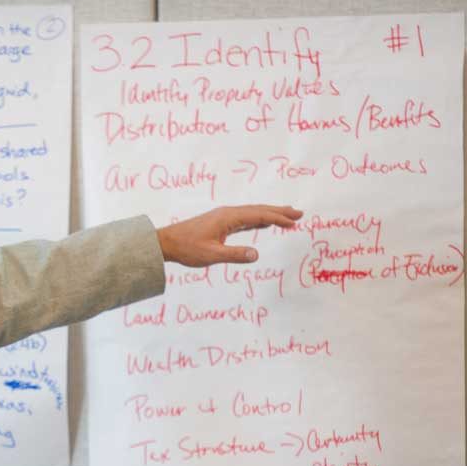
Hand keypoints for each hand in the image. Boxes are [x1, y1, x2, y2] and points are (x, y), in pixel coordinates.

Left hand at [157, 204, 302, 266]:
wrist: (167, 242)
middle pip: (259, 210)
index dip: (278, 218)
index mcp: (228, 218)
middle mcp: (228, 213)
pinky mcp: (220, 222)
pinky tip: (264, 222)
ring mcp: (224, 217)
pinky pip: (245, 218)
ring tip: (287, 216)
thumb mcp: (211, 255)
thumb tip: (256, 255)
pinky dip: (259, 219)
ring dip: (271, 214)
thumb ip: (234, 255)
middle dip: (279, 211)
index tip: (294, 222)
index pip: (259, 215)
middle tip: (299, 214)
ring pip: (253, 213)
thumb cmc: (187, 248)